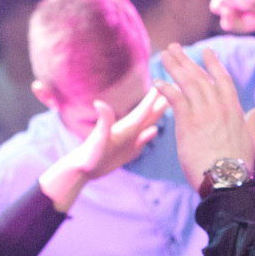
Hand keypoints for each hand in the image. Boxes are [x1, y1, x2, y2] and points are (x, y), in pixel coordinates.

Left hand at [38, 91, 168, 210]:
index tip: (164, 86)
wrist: (81, 169)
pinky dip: (148, 135)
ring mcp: (128, 141)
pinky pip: (141, 141)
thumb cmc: (89, 156)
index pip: (142, 112)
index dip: (153, 100)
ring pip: (146, 125)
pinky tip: (154, 131)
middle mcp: (128, 131)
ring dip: (157, 115)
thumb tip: (99, 103)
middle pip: (148, 114)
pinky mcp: (126, 151)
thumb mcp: (98, 140)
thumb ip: (103, 122)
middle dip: (160, 102)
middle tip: (173, 88)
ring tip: (167, 105)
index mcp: (125, 128)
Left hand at [155, 45, 254, 189]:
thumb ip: (253, 121)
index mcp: (234, 108)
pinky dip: (165, 88)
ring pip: (187, 82)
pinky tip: (157, 81)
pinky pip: (175, 98)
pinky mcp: (187, 122)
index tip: (206, 51)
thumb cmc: (239, 163)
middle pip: (200, 76)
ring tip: (164, 55)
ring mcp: (202, 113)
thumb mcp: (251, 139)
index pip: (222, 79)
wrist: (226, 178)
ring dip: (174, 67)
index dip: (213, 63)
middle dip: (186, 60)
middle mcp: (218, 106)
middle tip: (174, 48)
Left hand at [209, 0, 254, 33]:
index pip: (215, 6)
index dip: (228, 16)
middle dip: (240, 10)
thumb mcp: (242, 26)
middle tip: (253, 10)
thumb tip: (224, 12)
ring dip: (247, 7)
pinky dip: (252, 1)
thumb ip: (229, 24)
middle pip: (223, 1)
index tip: (243, 16)